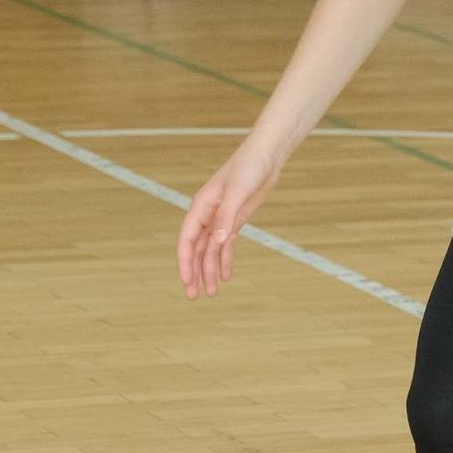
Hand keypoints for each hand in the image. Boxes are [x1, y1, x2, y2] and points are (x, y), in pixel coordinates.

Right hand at [177, 142, 281, 299]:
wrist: (267, 155)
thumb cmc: (249, 167)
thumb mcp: (237, 192)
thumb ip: (226, 217)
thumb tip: (217, 242)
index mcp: (202, 206)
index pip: (188, 239)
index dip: (185, 262)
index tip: (187, 282)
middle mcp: (208, 214)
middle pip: (197, 249)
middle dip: (195, 272)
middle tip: (194, 296)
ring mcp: (222, 218)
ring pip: (211, 250)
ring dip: (211, 270)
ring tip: (212, 292)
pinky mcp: (236, 219)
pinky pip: (226, 244)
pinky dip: (225, 260)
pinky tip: (226, 276)